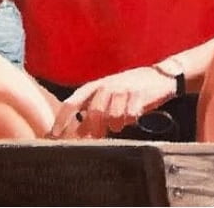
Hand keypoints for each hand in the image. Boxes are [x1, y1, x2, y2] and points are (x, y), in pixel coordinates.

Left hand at [48, 66, 177, 138]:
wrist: (159, 77)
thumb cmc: (129, 89)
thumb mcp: (107, 95)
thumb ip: (92, 110)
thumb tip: (77, 133)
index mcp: (94, 86)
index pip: (71, 103)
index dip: (61, 120)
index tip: (54, 135)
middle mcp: (106, 86)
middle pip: (93, 113)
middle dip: (94, 129)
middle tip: (99, 136)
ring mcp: (122, 89)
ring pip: (112, 117)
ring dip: (116, 125)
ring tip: (121, 122)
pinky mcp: (138, 95)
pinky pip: (129, 116)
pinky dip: (130, 120)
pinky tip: (133, 115)